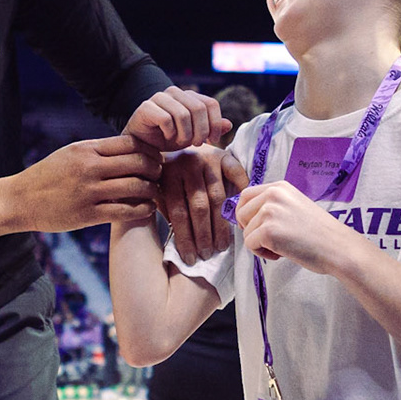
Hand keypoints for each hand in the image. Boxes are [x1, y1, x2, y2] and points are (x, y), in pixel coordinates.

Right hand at [7, 135, 163, 233]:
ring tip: (154, 192)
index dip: (149, 150)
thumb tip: (129, 149)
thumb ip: (97, 151)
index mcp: (86, 149)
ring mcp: (89, 191)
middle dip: (155, 168)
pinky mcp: (88, 214)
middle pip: (138, 162)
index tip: (154, 157)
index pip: (130, 143)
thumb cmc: (47, 176)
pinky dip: (143, 210)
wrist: (20, 200)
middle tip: (159, 175)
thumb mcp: (70, 154)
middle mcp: (89, 167)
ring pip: (136, 186)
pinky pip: (125, 211)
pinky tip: (147, 209)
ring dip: (152, 190)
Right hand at [126, 88, 230, 152]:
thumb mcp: (193, 136)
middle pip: (199, 108)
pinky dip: (170, 133)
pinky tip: (167, 138)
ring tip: (180, 142)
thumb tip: (229, 124)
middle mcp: (175, 92)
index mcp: (189, 96)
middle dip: (201, 131)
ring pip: (183, 114)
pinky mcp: (146, 107)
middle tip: (196, 144)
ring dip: (185, 134)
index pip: (211, 104)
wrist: (140, 145)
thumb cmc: (166, 139)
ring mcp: (159, 97)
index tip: (212, 140)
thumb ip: (210, 129)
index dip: (215, 123)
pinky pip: (166, 119)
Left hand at [158, 146, 249, 262]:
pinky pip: (236, 176)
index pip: (178, 212)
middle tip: (208, 255)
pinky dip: (240, 194)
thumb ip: (167, 209)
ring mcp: (207, 158)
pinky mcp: (224, 155)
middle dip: (203, 235)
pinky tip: (240, 215)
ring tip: (221, 246)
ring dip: (220, 225)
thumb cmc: (171, 177)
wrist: (179, 140)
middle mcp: (187, 164)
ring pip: (217, 198)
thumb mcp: (160, 190)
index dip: (184, 237)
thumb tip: (175, 243)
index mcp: (168, 174)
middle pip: (199, 207)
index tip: (189, 258)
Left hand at [232, 181, 362, 274]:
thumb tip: (246, 216)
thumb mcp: (295, 206)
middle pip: (241, 212)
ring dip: (260, 244)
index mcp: (280, 187)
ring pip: (246, 231)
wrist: (338, 247)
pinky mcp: (268, 230)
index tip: (257, 226)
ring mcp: (270, 211)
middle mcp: (273, 194)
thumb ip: (273, 206)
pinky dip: (262, 253)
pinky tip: (282, 253)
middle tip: (270, 240)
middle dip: (250, 229)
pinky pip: (250, 245)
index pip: (246, 195)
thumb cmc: (320, 233)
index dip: (246, 214)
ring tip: (283, 246)